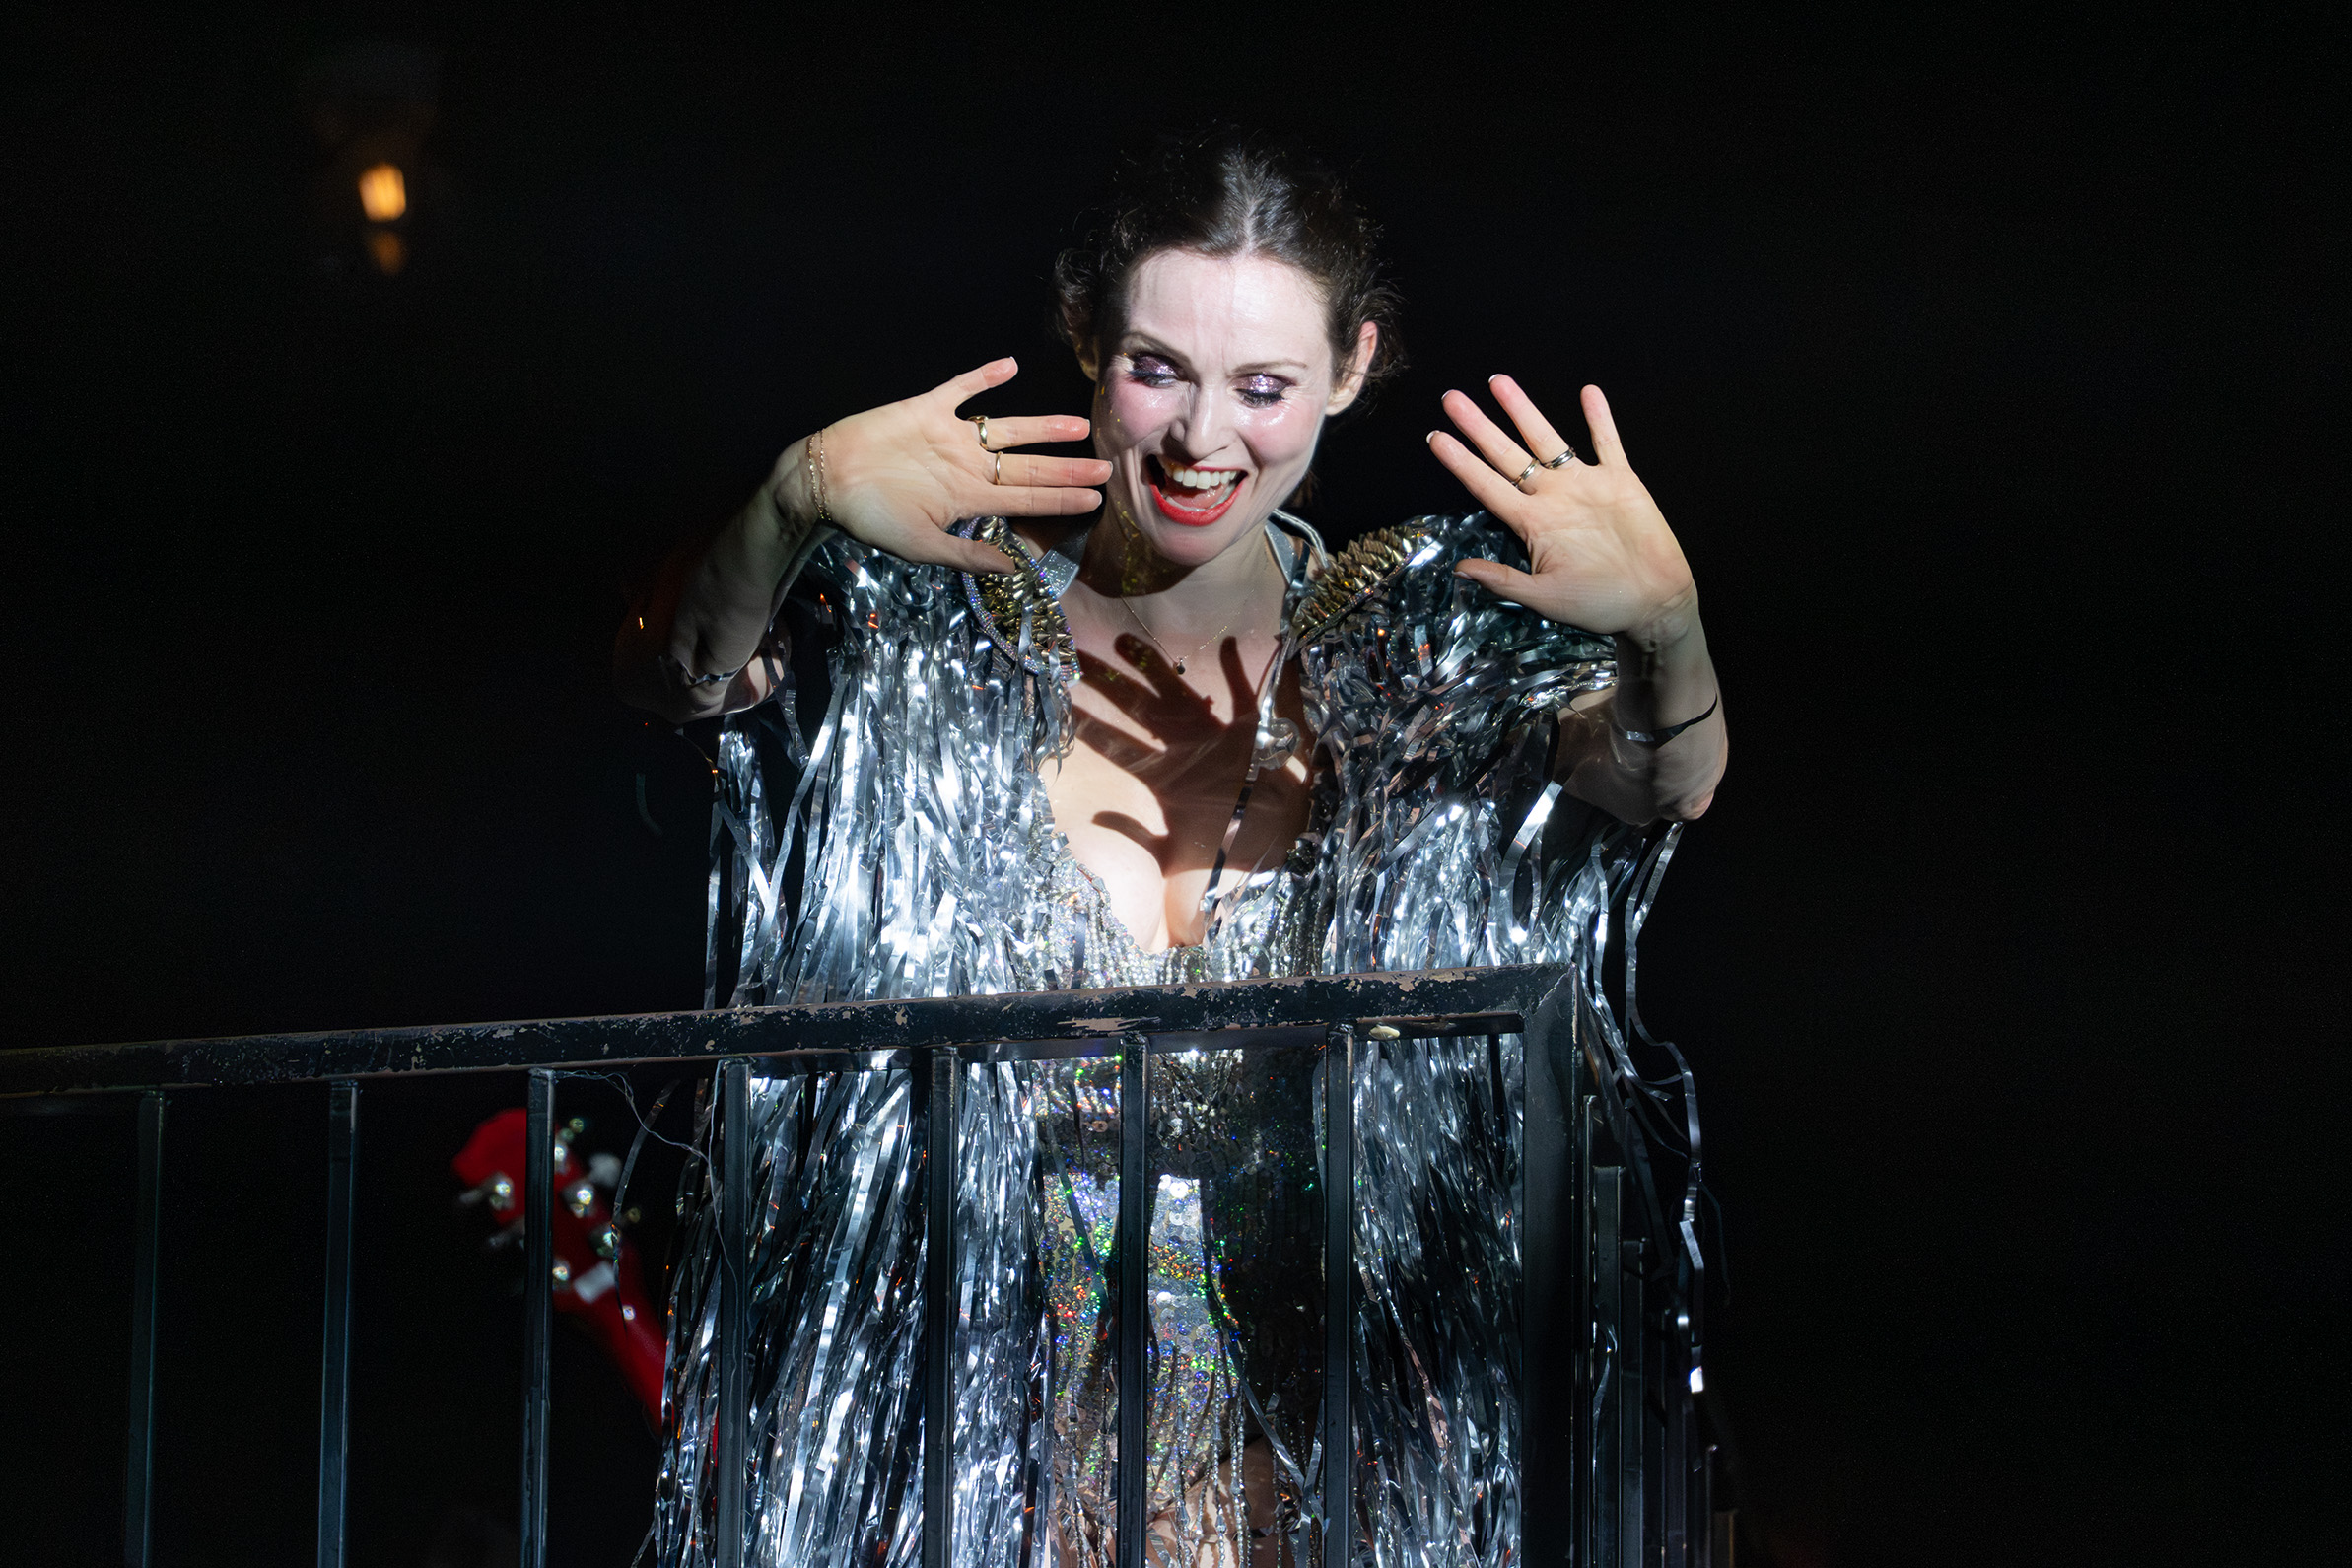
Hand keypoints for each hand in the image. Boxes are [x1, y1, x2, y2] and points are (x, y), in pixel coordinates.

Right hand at [778, 357, 1111, 574]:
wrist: (825, 481)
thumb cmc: (871, 518)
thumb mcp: (922, 547)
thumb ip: (969, 557)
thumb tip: (1016, 572)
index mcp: (969, 500)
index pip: (1027, 500)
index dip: (1061, 500)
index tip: (1096, 501)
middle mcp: (968, 467)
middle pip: (1029, 467)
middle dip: (1067, 469)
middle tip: (1106, 468)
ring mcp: (950, 437)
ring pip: (1007, 429)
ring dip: (1042, 426)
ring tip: (1079, 425)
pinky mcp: (927, 410)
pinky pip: (960, 389)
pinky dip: (982, 378)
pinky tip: (1009, 366)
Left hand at [1428, 379, 1697, 648]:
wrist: (1654, 603)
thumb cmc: (1599, 605)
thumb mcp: (1544, 598)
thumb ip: (1503, 580)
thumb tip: (1459, 568)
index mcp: (1532, 523)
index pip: (1487, 485)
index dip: (1461, 462)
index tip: (1435, 438)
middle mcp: (1553, 497)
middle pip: (1507, 453)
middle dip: (1479, 426)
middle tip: (1451, 398)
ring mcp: (1585, 485)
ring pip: (1547, 439)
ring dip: (1524, 410)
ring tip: (1499, 382)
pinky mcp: (1621, 481)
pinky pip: (1608, 443)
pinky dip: (1599, 419)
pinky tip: (1588, 392)